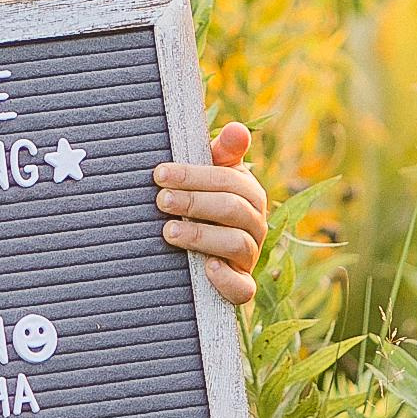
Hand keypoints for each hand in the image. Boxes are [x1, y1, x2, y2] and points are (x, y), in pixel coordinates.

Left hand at [153, 120, 267, 309]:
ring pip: (236, 244)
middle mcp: (255, 225)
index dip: (194, 175)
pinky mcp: (241, 288)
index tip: (160, 173)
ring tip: (168, 231)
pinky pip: (243, 288)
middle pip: (232, 209)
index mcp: (249, 195)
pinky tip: (206, 268)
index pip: (229, 180)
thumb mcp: (210, 178)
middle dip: (194, 202)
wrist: (200, 261)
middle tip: (161, 200)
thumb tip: (236, 129)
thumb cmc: (202, 207)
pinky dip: (226, 279)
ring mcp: (250, 258)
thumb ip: (222, 153)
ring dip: (201, 235)